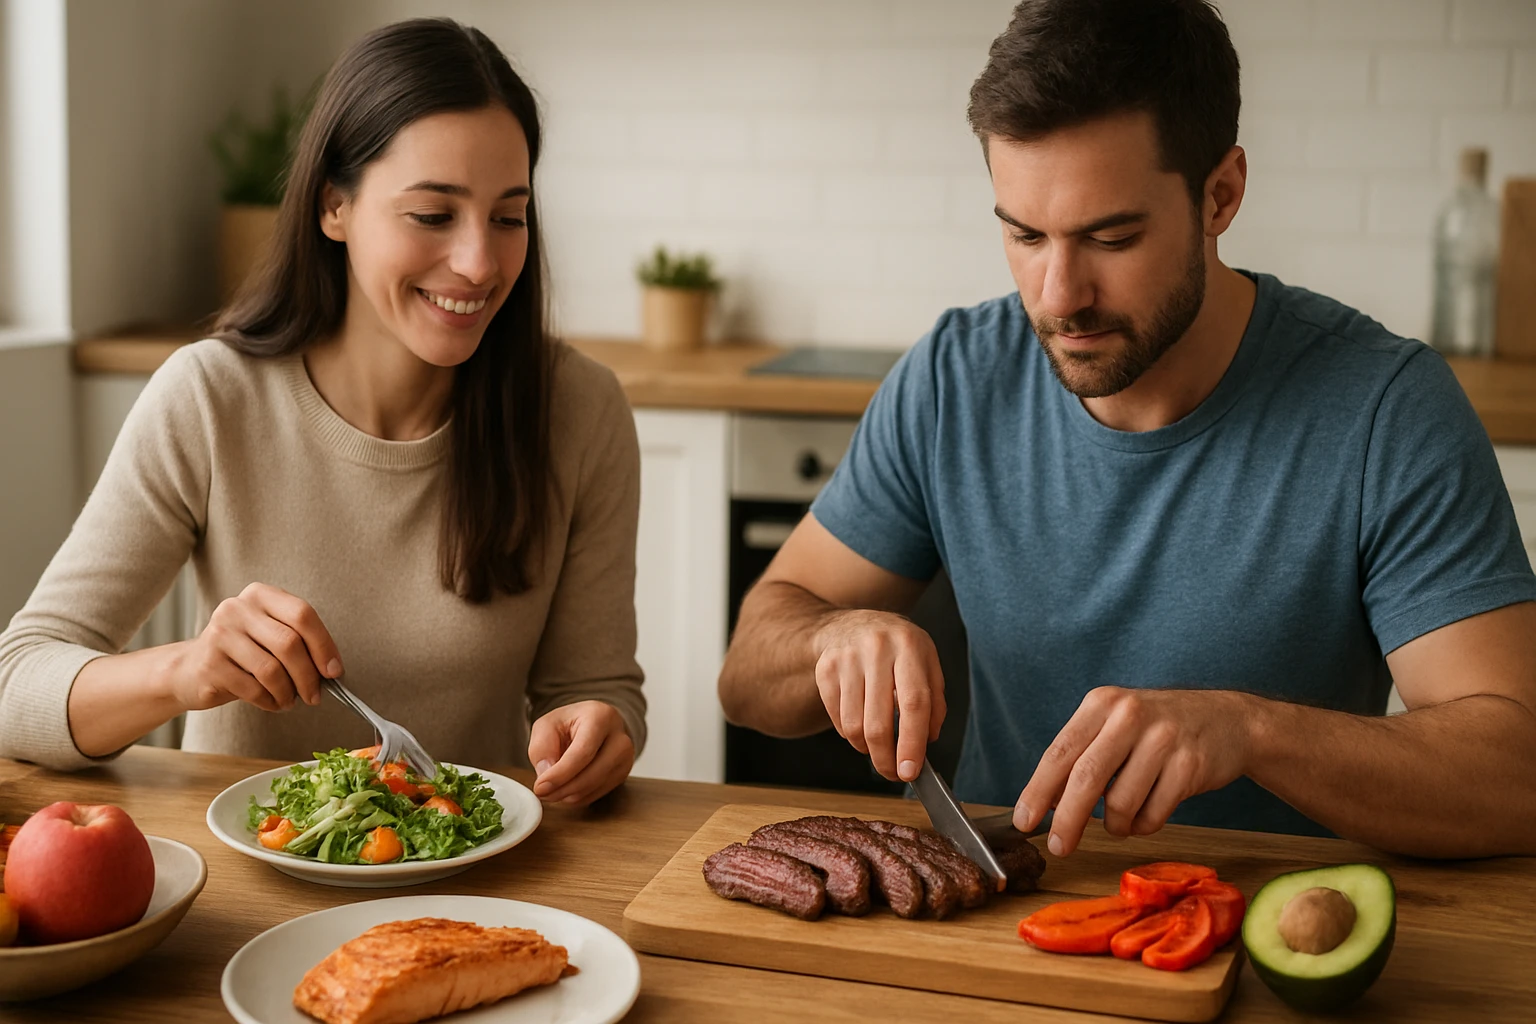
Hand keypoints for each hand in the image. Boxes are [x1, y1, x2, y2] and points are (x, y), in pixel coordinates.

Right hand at [163, 582, 341, 713]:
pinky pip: (253, 689)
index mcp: (260, 595)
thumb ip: (299, 642)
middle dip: (309, 676)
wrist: (190, 669)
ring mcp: (220, 634)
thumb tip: (332, 670)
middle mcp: (237, 608)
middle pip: (289, 643)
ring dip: (289, 692)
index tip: (334, 671)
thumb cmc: (243, 653)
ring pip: (271, 670)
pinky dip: (270, 701)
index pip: (302, 614)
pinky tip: (272, 702)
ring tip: (290, 700)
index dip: (324, 645)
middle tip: (314, 695)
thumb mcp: (269, 635)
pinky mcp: (209, 664)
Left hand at [528, 700, 634, 805]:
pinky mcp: (623, 774)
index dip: (560, 774)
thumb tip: (546, 775)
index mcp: (601, 718)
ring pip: (594, 787)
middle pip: (592, 774)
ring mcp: (625, 758)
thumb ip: (542, 747)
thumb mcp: (547, 725)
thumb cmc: (570, 723)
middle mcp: (620, 738)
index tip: (540, 787)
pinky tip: (566, 787)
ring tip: (550, 788)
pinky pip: (596, 794)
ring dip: (568, 794)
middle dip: (562, 789)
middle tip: (542, 793)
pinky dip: (577, 796)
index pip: (582, 753)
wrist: (594, 724)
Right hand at [812, 609, 945, 782]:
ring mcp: (846, 658)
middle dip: (885, 759)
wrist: (853, 624)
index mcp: (909, 647)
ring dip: (866, 748)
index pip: (913, 704)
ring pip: (853, 726)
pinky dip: (850, 735)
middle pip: (878, 722)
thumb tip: (927, 742)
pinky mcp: (825, 670)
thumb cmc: (897, 650)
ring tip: (877, 747)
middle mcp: (876, 649)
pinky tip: (860, 726)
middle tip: (892, 773)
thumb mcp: (927, 664)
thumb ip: (934, 703)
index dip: (912, 743)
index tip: (910, 771)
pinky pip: (836, 719)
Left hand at [1015, 687, 1253, 855]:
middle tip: (1058, 847)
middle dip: (1067, 820)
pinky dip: (1144, 825)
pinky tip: (1149, 811)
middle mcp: (1130, 715)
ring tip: (1122, 818)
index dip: (1038, 790)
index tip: (1024, 821)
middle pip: (1086, 778)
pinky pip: (1153, 815)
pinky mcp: (1190, 765)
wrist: (1228, 722)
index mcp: (1102, 703)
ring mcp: (1164, 739)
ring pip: (1121, 803)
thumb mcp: (1115, 726)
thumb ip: (1081, 756)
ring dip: (1115, 824)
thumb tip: (1044, 803)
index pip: (1059, 752)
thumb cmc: (1158, 729)